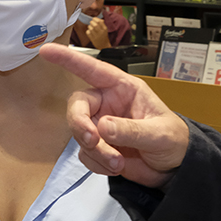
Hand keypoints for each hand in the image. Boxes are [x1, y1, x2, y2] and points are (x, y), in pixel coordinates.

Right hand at [38, 43, 188, 187]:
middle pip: (78, 106)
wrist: (174, 169)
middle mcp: (108, 104)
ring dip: (96, 151)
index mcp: (123, 89)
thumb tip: (103, 127)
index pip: (92, 70)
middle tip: (93, 141)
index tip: (45, 51)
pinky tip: (116, 167)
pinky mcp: (98, 148)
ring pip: (81, 134)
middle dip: (80, 125)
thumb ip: (131, 130)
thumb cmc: (173, 140)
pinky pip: (85, 154)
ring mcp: (101, 126)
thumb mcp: (159, 134)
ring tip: (118, 163)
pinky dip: (97, 164)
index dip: (69, 59)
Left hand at [85, 16, 109, 48]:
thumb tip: (98, 19)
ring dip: (89, 26)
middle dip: (91, 22)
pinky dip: (88, 31)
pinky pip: (88, 32)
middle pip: (94, 25)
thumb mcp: (105, 30)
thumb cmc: (103, 36)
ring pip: (90, 28)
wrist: (103, 45)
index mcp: (104, 29)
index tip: (94, 19)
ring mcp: (96, 36)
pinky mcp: (92, 39)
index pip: (99, 21)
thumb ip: (102, 24)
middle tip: (91, 23)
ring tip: (91, 28)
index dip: (95, 19)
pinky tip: (90, 32)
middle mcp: (101, 32)